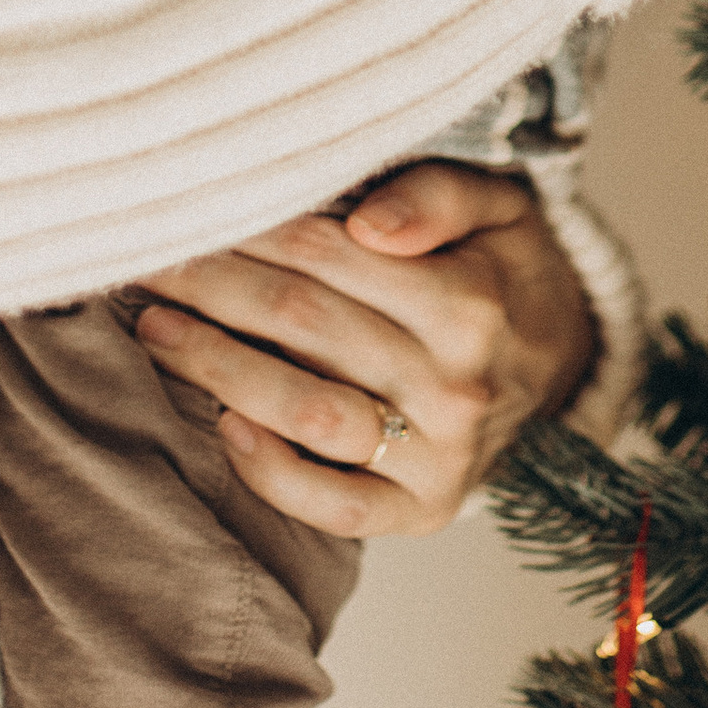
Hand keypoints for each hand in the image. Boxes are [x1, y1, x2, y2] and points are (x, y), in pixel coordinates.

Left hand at [133, 161, 597, 538]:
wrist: (559, 364)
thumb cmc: (504, 270)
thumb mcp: (498, 206)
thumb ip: (437, 195)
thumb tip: (367, 223)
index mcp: (474, 303)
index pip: (329, 255)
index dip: (250, 230)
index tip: (191, 211)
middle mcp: (458, 387)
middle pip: (303, 325)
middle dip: (211, 287)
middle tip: (147, 263)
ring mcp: (441, 459)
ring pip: (306, 412)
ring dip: (216, 368)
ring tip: (157, 329)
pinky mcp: (423, 512)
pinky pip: (334, 508)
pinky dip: (271, 474)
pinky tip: (222, 425)